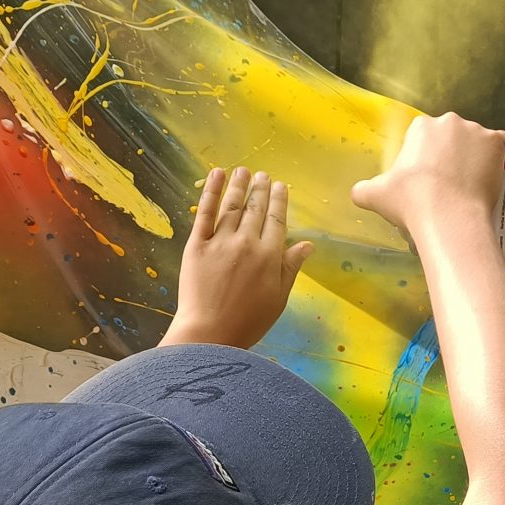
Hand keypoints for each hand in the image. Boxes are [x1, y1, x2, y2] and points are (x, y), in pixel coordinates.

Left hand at [162, 167, 312, 349]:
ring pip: (232, 206)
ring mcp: (220, 242)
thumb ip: (291, 268)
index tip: (281, 186)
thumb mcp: (278, 298)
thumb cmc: (248, 322)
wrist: (209, 334)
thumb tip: (307, 244)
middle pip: (256, 209)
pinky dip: (211, 191)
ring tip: (243, 170)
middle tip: (263, 174)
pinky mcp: (196, 245)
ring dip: (239, 185)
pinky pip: (205, 212)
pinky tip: (216, 175)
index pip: (277, 220)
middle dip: (261, 189)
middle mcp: (246, 243)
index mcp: (269, 256)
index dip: (279, 201)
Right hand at [352, 113, 504, 238]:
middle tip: (450, 185)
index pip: (425, 137)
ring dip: (475, 158)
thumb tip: (358, 193)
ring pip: (477, 141)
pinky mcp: (496, 144)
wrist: (448, 216)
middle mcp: (449, 122)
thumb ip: (364, 190)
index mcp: (420, 128)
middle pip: (452, 137)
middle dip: (452, 156)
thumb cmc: (411, 203)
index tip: (428, 179)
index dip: (427, 158)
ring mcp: (476, 131)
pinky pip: (503, 144)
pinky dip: (501, 155)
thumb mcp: (376, 195)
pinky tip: (497, 172)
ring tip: (472, 186)